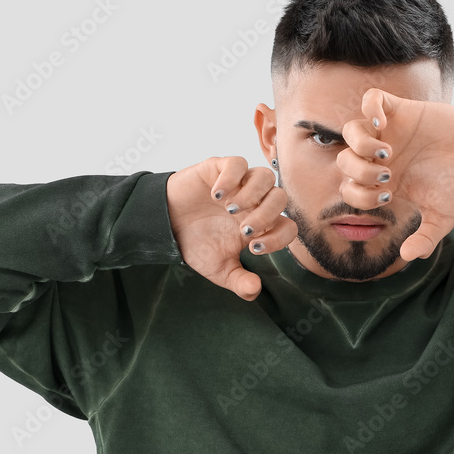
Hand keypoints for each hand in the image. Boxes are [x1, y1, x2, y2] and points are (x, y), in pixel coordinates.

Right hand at [166, 157, 296, 300]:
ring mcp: (239, 184)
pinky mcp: (219, 168)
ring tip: (230, 209)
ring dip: (252, 194)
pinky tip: (216, 195)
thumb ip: (238, 281)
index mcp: (260, 225)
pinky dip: (231, 178)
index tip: (253, 249)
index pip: (288, 226)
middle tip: (243, 230)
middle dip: (266, 215)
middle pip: (280, 198)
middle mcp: (254, 202)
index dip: (279, 238)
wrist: (165, 224)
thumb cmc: (196, 243)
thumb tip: (254, 291)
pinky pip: (237, 163)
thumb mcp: (218, 269)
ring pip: (265, 176)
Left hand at [337, 88, 453, 261]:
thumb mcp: (443, 217)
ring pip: (350, 131)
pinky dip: (371, 109)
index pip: (349, 189)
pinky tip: (383, 123)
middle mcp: (378, 156)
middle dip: (359, 172)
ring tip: (386, 152)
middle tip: (386, 174)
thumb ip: (425, 238)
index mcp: (382, 182)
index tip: (388, 196)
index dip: (360, 196)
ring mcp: (387, 131)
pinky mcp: (400, 109)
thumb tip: (408, 256)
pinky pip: (371, 99)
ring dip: (361, 144)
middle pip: (342, 161)